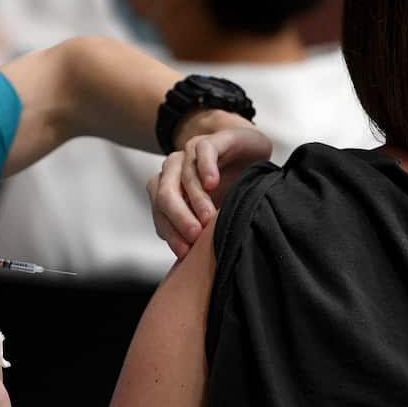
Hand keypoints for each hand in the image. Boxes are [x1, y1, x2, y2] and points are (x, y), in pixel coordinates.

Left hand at [147, 127, 271, 257]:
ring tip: (208, 218)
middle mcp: (173, 171)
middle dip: (178, 218)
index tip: (185, 253)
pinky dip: (205, 168)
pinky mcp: (210, 141)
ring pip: (182, 175)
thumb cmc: (229, 187)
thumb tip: (194, 266)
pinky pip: (202, 152)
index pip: (159, 214)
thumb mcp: (213, 213)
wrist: (248, 151)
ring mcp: (189, 154)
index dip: (170, 233)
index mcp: (168, 190)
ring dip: (195, 199)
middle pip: (164, 195)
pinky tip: (213, 183)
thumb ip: (200, 231)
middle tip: (195, 236)